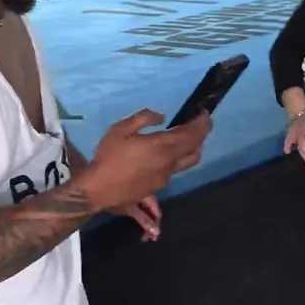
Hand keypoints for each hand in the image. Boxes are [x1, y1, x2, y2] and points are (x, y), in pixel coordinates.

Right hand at [82, 109, 211, 210]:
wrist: (99, 189)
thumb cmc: (109, 156)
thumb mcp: (121, 129)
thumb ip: (144, 119)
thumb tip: (162, 118)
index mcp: (163, 147)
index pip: (193, 134)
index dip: (203, 123)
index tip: (205, 114)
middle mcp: (170, 163)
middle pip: (196, 150)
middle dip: (201, 136)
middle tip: (197, 125)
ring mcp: (166, 178)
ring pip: (187, 162)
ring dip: (190, 149)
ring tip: (182, 140)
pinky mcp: (158, 188)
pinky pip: (174, 171)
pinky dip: (176, 160)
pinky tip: (162, 156)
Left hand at [108, 195, 161, 241]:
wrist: (96, 193)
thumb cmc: (115, 201)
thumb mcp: (131, 211)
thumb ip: (145, 221)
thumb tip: (157, 232)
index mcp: (147, 193)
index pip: (156, 211)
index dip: (156, 224)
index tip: (153, 238)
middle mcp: (144, 192)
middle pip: (152, 210)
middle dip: (151, 224)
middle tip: (148, 238)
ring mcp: (136, 194)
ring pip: (145, 209)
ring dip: (145, 221)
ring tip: (143, 235)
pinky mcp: (128, 197)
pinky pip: (139, 207)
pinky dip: (140, 216)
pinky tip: (137, 222)